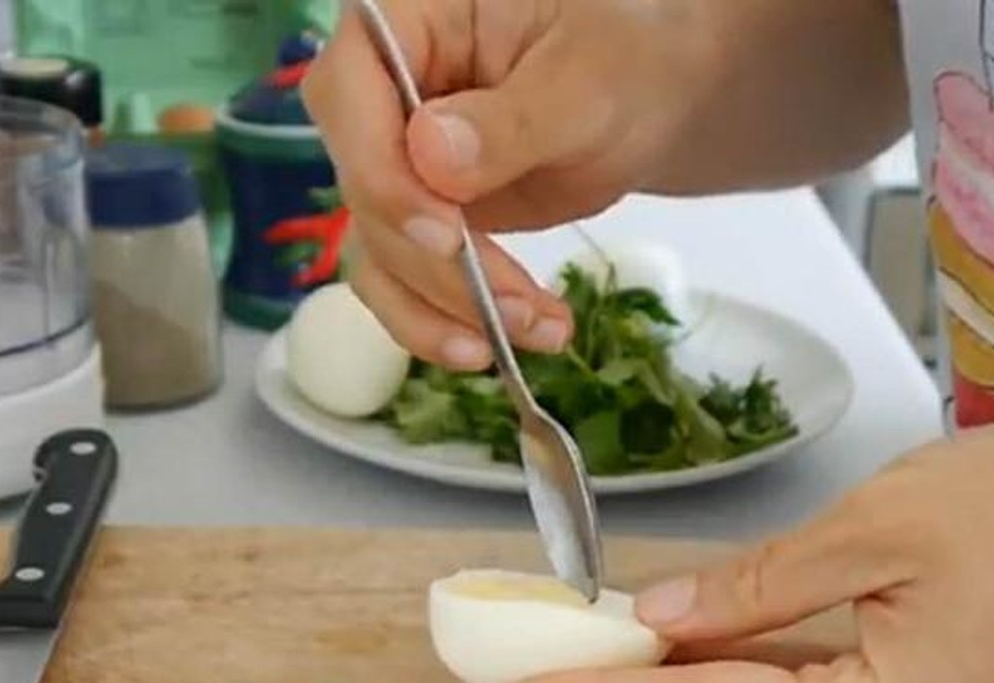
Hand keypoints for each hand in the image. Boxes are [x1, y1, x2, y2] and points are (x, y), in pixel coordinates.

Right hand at [301, 0, 690, 368]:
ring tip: (537, 331)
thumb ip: (513, 119)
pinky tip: (513, 340)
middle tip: (514, 306)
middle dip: (439, 267)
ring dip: (447, 310)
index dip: (384, 175)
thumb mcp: (587, 78)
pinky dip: (450, 321)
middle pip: (364, 191)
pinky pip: (403, 284)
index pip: (348, 95)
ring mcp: (393, 164)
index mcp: (404, 21)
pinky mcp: (416, 222)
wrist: (645, 99)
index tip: (445, 235)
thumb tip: (431, 157)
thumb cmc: (621, 57)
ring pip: (376, 254)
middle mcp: (377, 94)